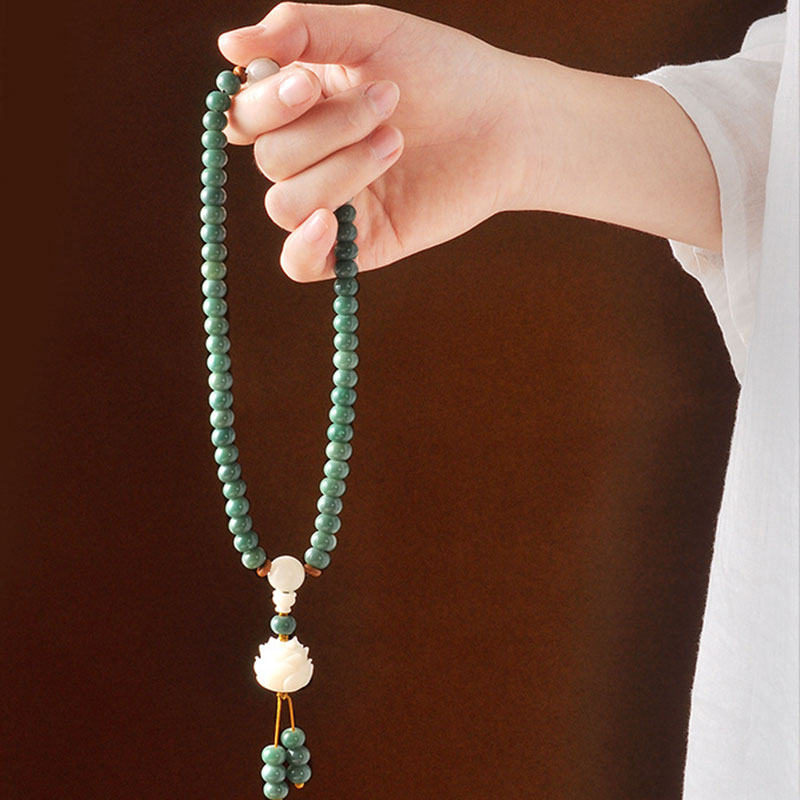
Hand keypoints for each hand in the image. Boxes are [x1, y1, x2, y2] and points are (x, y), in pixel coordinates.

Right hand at [217, 2, 541, 281]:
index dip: (265, 106)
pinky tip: (332, 222)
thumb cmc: (445, 71)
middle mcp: (310, 158)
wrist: (507, 122)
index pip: (244, 117)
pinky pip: (301, 264)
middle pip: (270, 159)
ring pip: (286, 204)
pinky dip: (304, 246)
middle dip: (328, 130)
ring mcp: (333, 204)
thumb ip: (300, 29)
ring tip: (397, 141)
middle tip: (391, 100)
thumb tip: (228, 45)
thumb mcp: (372, 33)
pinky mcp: (360, 245)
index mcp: (301, 108)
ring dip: (340, 170)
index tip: (310, 85)